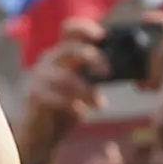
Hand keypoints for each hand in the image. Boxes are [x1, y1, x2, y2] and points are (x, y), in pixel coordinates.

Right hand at [15, 19, 109, 163]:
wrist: (40, 134)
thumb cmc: (65, 108)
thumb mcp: (84, 87)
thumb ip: (96, 75)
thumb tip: (128, 69)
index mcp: (61, 55)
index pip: (69, 30)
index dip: (84, 28)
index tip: (103, 36)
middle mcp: (48, 62)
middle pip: (69, 48)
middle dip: (93, 57)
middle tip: (108, 72)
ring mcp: (39, 78)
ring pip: (65, 77)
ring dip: (87, 90)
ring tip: (100, 104)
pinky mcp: (34, 97)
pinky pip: (56, 98)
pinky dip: (73, 106)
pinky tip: (82, 114)